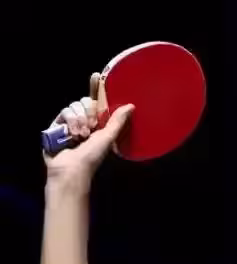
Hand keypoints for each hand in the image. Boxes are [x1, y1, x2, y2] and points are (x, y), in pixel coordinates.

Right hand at [43, 72, 133, 194]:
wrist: (71, 169)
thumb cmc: (92, 157)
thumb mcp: (108, 137)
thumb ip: (118, 121)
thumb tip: (132, 106)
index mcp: (98, 124)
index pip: (97, 102)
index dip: (96, 89)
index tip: (97, 75)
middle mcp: (84, 121)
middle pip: (86, 102)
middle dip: (89, 113)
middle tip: (91, 128)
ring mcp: (70, 122)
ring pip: (75, 105)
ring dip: (80, 120)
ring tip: (81, 135)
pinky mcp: (57, 124)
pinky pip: (65, 111)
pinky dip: (70, 122)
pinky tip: (71, 134)